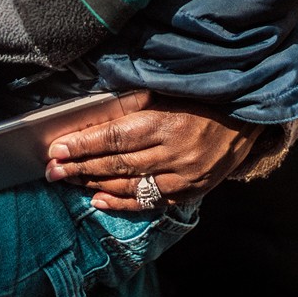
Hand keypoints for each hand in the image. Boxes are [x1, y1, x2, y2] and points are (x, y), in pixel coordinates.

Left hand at [45, 97, 260, 213]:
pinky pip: (148, 202)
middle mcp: (173, 153)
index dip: (83, 145)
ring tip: (68, 181)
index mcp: (165, 122)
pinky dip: (120, 203)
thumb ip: (133, 107)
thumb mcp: (167, 93)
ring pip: (128, 185)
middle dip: (80, 167)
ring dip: (94, 184)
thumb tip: (92, 121)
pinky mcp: (189, 193)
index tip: (58, 149)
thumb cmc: (199, 100)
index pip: (114, 138)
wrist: (244, 119)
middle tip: (52, 170)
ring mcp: (182, 177)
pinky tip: (97, 200)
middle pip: (116, 164)